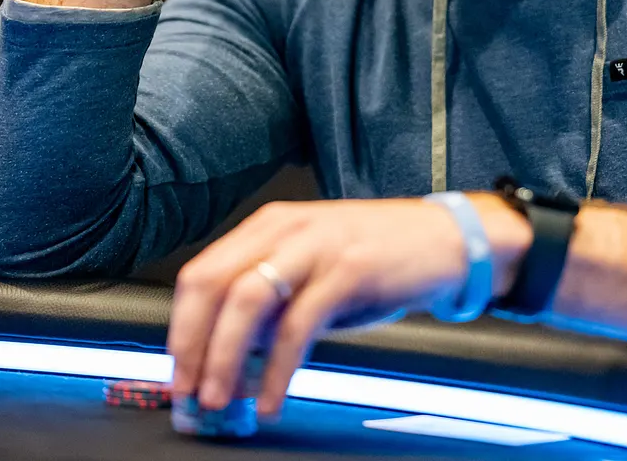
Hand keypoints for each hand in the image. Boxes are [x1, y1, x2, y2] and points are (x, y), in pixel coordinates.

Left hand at [166, 198, 521, 418]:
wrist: (449, 239)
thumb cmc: (380, 257)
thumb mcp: (315, 269)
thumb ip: (275, 301)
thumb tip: (230, 356)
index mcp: (271, 225)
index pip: (201, 273)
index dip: (181, 327)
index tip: (176, 370)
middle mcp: (287, 228)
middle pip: (212, 285)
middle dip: (192, 346)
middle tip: (189, 391)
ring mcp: (317, 246)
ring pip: (247, 302)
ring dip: (225, 358)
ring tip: (223, 400)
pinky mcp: (348, 270)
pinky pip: (298, 326)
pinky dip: (277, 369)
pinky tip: (272, 397)